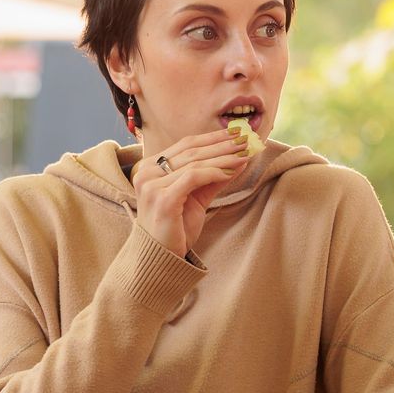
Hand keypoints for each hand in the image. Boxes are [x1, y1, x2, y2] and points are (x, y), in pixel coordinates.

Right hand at [132, 129, 247, 256]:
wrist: (161, 259)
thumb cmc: (176, 228)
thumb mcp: (196, 197)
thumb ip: (213, 177)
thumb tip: (239, 157)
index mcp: (150, 168)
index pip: (186, 144)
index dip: (213, 137)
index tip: (237, 133)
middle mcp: (146, 173)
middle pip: (191, 150)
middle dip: (223, 144)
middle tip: (247, 139)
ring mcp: (152, 185)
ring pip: (195, 162)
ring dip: (224, 157)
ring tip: (245, 153)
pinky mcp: (163, 199)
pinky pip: (194, 177)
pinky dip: (215, 172)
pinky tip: (231, 172)